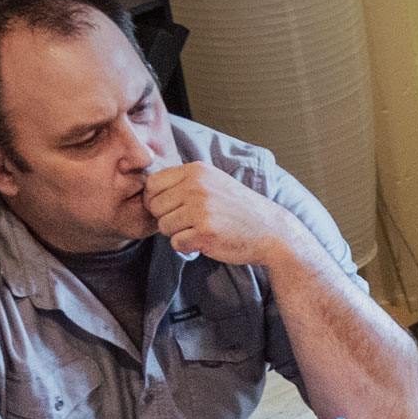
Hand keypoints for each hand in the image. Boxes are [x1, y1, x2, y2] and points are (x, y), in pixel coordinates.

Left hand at [141, 162, 302, 266]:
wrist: (270, 230)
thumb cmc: (237, 209)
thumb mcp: (213, 182)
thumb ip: (183, 182)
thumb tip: (146, 191)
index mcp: (196, 171)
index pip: (152, 184)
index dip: (156, 200)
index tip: (171, 209)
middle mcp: (196, 186)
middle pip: (154, 206)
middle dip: (167, 218)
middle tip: (190, 222)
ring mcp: (201, 209)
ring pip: (163, 226)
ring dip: (178, 233)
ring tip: (200, 230)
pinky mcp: (205, 232)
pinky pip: (176, 243)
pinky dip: (187, 247)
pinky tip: (205, 241)